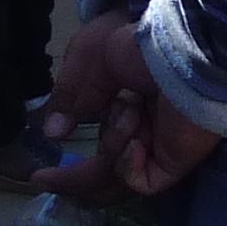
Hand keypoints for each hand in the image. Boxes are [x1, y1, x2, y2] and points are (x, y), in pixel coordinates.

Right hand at [35, 10, 224, 204]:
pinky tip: (137, 138)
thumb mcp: (90, 58)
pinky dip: (125, 163)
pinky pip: (135, 181)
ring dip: (108, 146)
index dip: (67, 160)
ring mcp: (157, 148)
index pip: (94, 142)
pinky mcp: (172, 164)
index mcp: (125, 102)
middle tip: (43, 179)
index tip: (40, 173)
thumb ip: (70, 95)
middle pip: (99, 171)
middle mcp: (141, 129)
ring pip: (112, 175)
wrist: (186, 51)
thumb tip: (52, 132)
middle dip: (70, 177)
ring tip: (128, 113)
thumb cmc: (142, 44)